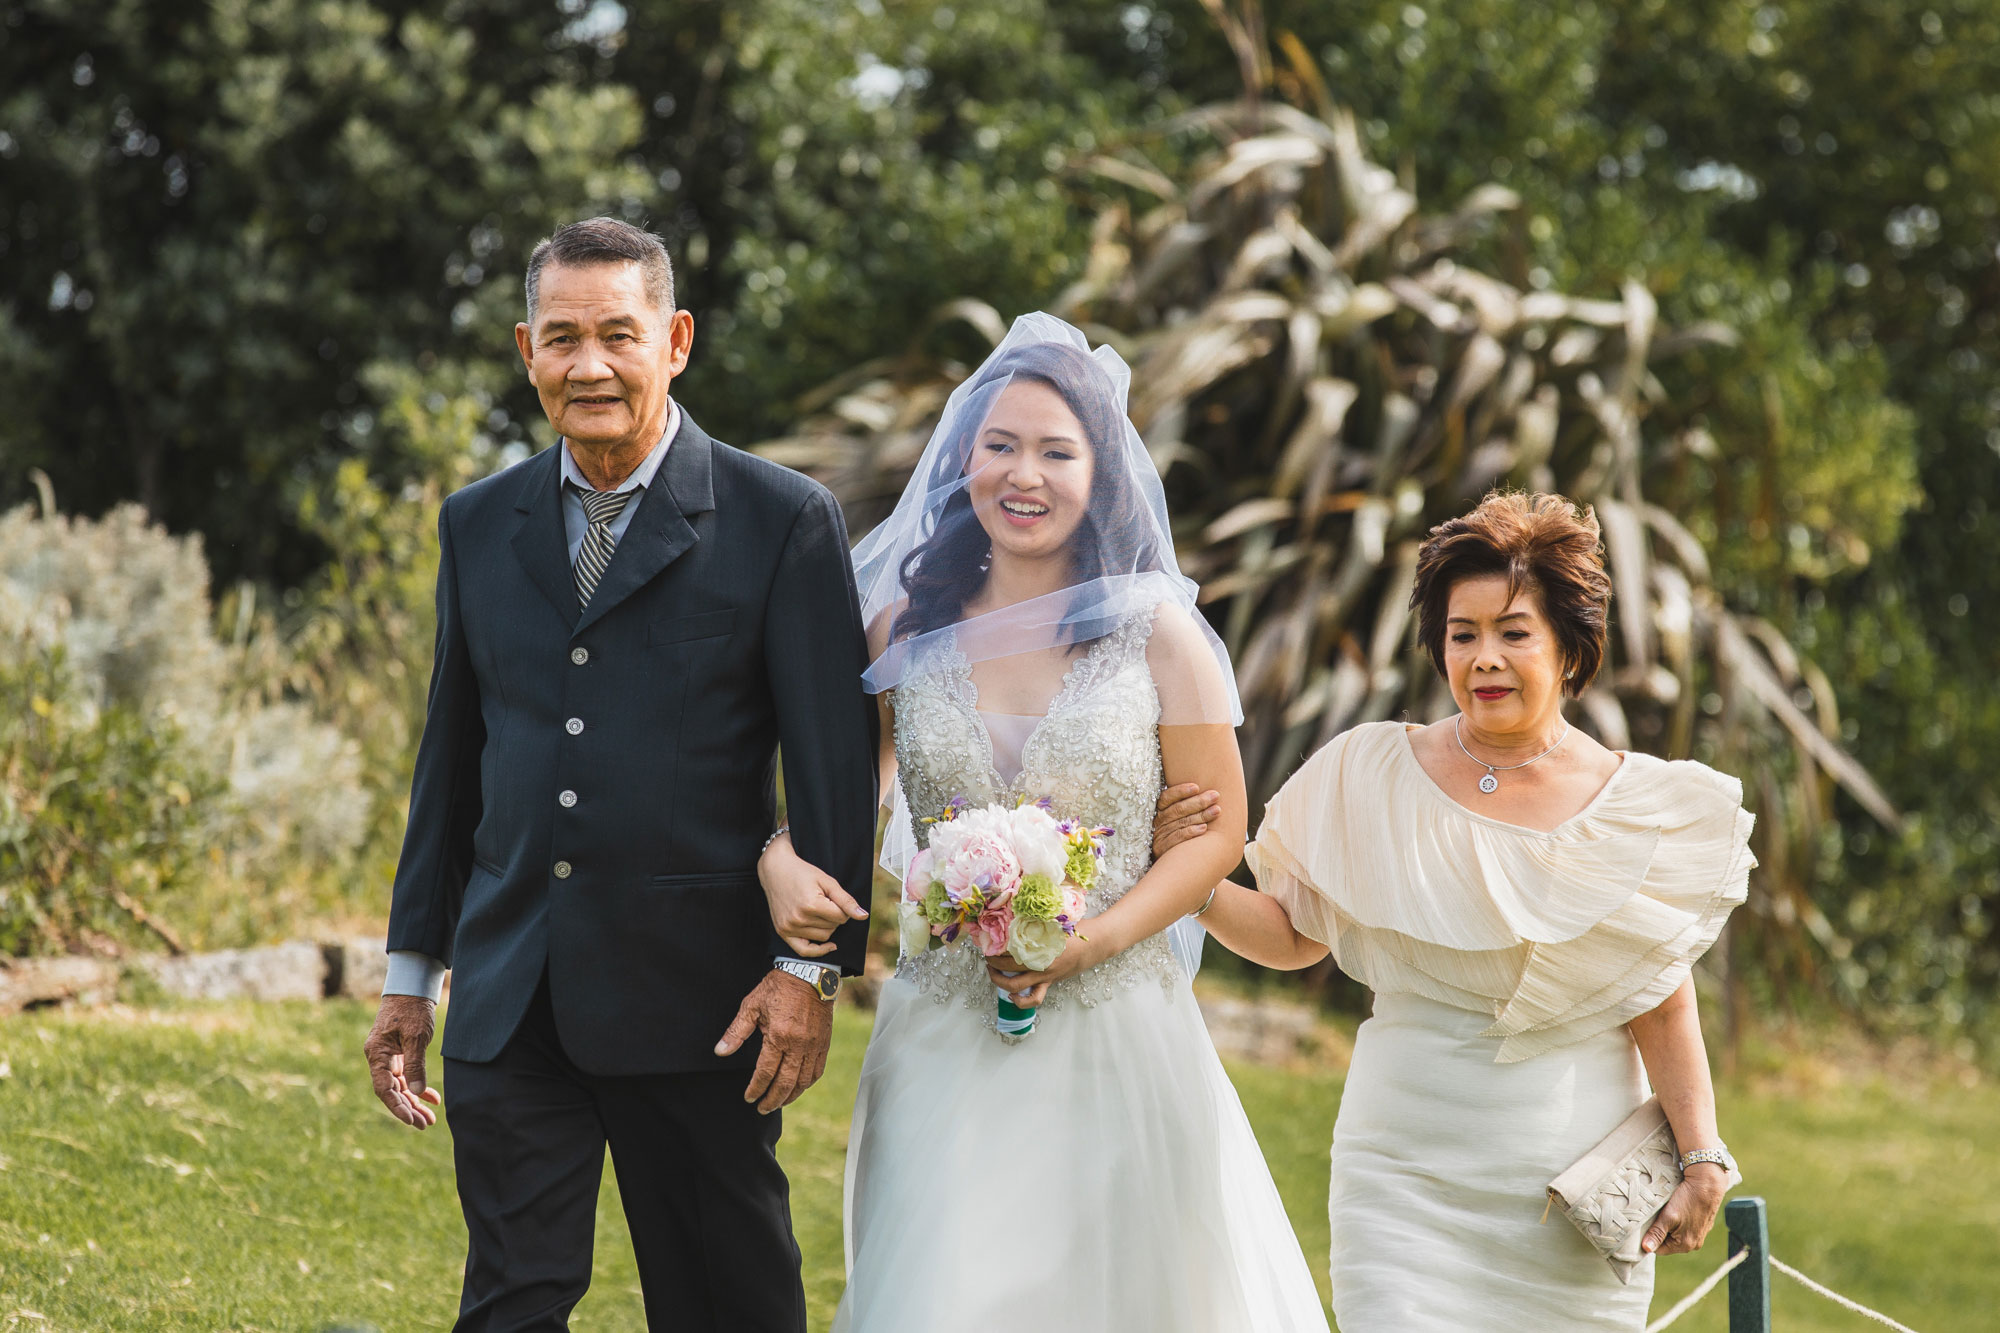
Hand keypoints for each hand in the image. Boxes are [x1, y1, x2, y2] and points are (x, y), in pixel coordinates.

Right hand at [363, 994, 441, 1128]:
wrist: (412, 986)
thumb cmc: (412, 1008)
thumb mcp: (416, 1037)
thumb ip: (415, 1065)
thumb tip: (415, 1093)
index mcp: (377, 1054)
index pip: (384, 1088)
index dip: (396, 1107)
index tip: (411, 1121)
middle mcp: (379, 1058)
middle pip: (392, 1091)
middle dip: (408, 1109)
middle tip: (426, 1125)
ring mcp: (388, 1056)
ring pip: (400, 1086)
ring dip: (414, 1102)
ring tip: (430, 1119)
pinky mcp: (398, 1053)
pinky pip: (406, 1076)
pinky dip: (418, 1087)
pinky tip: (433, 1098)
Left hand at [714, 968, 833, 1113]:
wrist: (809, 973)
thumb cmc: (777, 988)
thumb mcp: (751, 1006)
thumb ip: (736, 1032)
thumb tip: (720, 1052)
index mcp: (779, 1036)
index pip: (766, 1072)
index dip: (756, 1088)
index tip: (749, 1098)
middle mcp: (799, 1044)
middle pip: (786, 1083)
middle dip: (772, 1100)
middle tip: (762, 1109)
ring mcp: (814, 1045)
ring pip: (803, 1081)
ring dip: (790, 1096)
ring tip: (779, 1103)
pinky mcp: (824, 1043)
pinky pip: (817, 1071)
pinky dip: (807, 1084)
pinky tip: (798, 1088)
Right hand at [759, 831, 867, 957]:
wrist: (775, 870)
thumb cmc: (803, 873)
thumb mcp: (827, 881)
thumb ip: (846, 900)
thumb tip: (864, 916)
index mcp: (811, 904)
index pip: (841, 917)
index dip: (843, 908)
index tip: (835, 898)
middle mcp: (798, 918)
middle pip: (833, 927)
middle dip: (835, 916)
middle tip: (824, 901)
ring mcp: (789, 927)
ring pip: (823, 937)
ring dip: (827, 926)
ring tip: (818, 910)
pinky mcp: (783, 932)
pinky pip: (804, 951)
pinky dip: (819, 951)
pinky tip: (831, 946)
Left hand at [982, 932, 1106, 1008]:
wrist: (1096, 944)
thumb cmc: (1076, 929)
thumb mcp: (1054, 920)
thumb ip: (1037, 920)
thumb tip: (1018, 913)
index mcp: (1039, 946)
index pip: (1010, 949)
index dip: (995, 946)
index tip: (988, 941)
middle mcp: (1039, 963)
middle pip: (1007, 967)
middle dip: (992, 963)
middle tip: (987, 955)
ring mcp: (1044, 976)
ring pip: (1015, 986)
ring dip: (999, 981)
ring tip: (992, 972)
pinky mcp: (1049, 982)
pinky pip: (1034, 998)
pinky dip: (1020, 1001)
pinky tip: (1012, 996)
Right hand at [1153, 783, 1221, 859]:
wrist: (1176, 871)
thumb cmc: (1182, 841)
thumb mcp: (1180, 823)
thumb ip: (1187, 809)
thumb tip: (1209, 793)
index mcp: (1159, 813)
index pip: (1166, 798)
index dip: (1180, 791)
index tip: (1197, 786)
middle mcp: (1157, 824)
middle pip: (1177, 809)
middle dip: (1198, 801)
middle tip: (1215, 795)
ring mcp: (1158, 837)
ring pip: (1179, 823)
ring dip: (1200, 815)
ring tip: (1217, 810)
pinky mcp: (1161, 851)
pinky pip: (1176, 838)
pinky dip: (1191, 832)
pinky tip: (1204, 829)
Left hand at [1643, 1163, 1729, 1255]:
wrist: (1708, 1183)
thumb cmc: (1688, 1200)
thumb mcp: (1668, 1216)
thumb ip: (1657, 1233)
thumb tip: (1646, 1249)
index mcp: (1685, 1245)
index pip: (1659, 1249)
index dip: (1650, 1238)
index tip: (1644, 1226)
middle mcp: (1694, 1243)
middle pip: (1668, 1242)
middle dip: (1660, 1230)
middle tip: (1656, 1215)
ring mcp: (1700, 1234)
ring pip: (1676, 1233)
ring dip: (1669, 1224)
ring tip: (1666, 1210)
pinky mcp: (1703, 1224)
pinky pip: (1685, 1226)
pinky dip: (1679, 1219)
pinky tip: (1677, 1207)